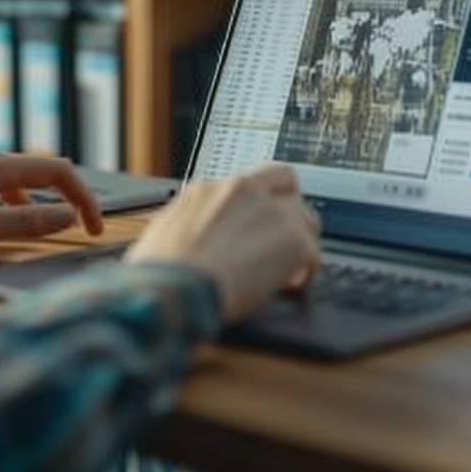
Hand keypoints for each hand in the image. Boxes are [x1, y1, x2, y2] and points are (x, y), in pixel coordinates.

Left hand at [0, 153, 104, 261]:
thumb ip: (28, 221)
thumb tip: (68, 216)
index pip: (59, 171)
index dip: (84, 198)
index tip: (93, 228)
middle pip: (48, 172)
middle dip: (73, 198)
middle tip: (86, 229)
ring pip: (30, 182)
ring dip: (50, 203)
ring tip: (58, 230)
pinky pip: (11, 192)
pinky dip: (27, 207)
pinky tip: (17, 227)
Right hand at [125, 164, 320, 322]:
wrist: (172, 289)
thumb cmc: (157, 273)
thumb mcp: (162, 234)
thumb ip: (186, 225)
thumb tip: (187, 239)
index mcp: (208, 189)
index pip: (247, 182)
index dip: (256, 203)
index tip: (256, 223)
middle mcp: (243, 190)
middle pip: (286, 183)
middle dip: (287, 209)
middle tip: (281, 239)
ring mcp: (271, 212)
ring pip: (305, 217)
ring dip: (298, 241)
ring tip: (289, 268)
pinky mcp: (293, 240)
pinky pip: (313, 253)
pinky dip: (306, 272)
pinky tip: (293, 286)